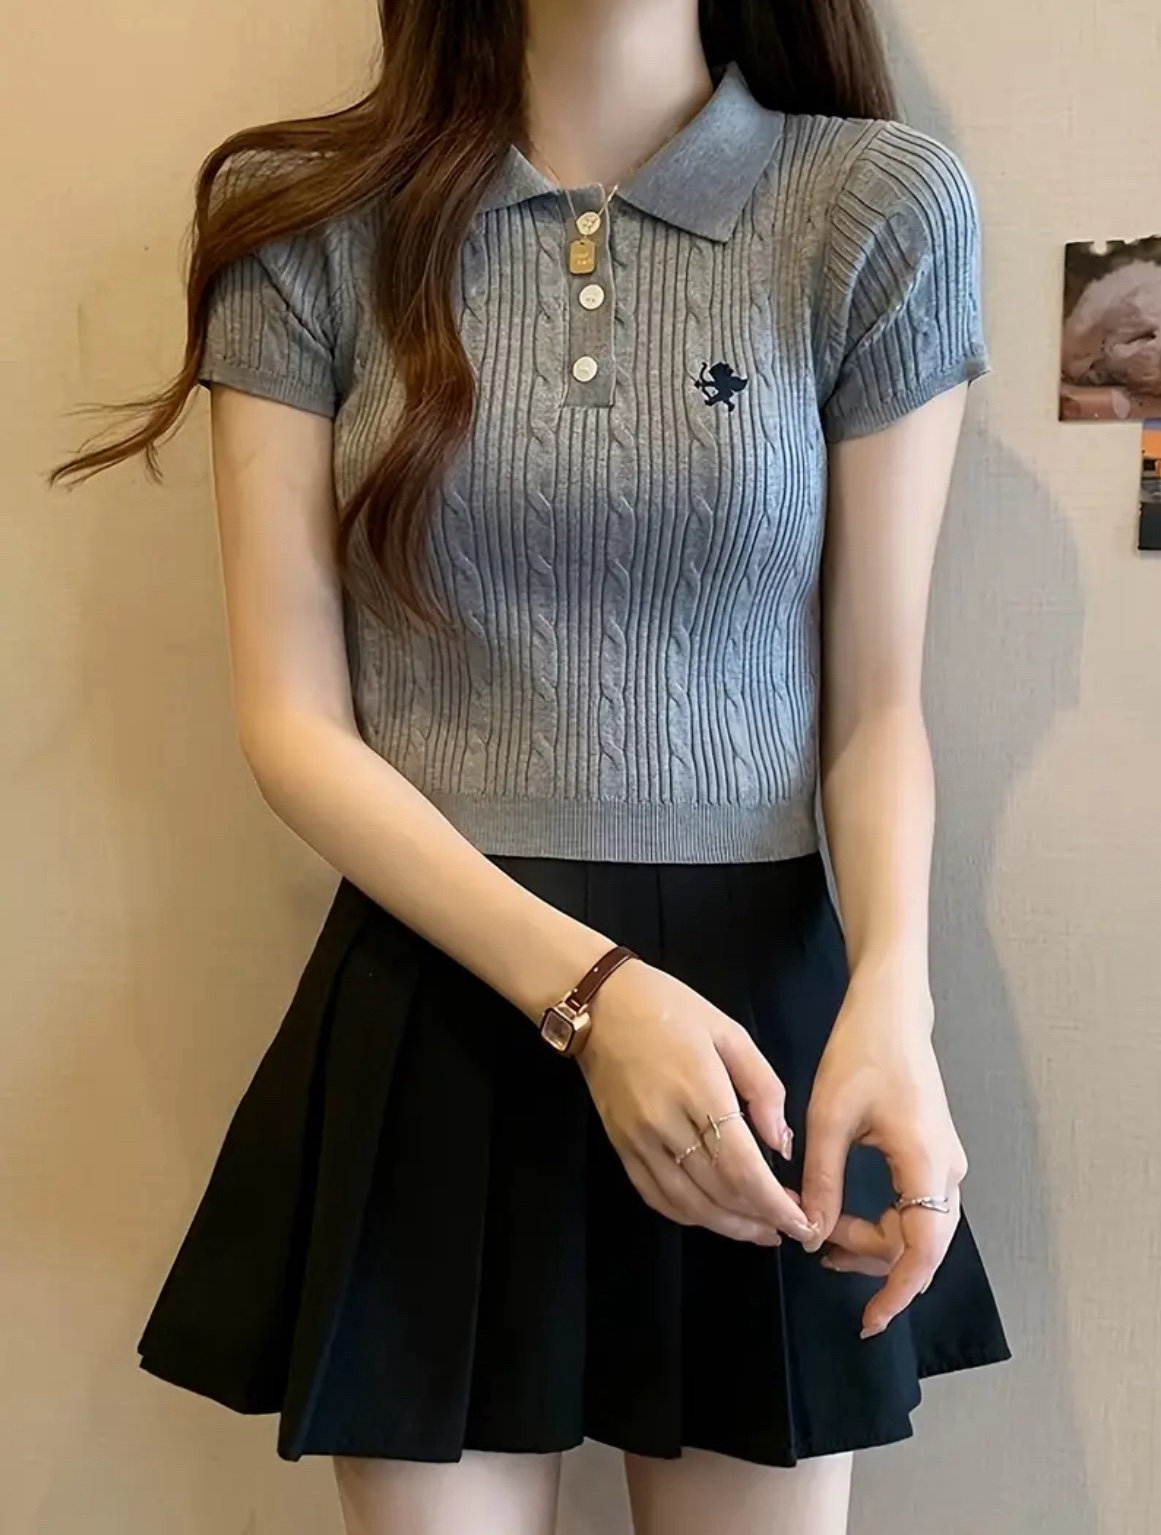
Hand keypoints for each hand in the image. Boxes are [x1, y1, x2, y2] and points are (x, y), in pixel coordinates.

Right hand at [579, 958, 817, 1247]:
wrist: (600, 1005)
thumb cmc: (671, 1009)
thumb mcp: (730, 1032)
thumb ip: (763, 1087)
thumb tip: (782, 1145)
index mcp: (699, 1088)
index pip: (741, 1166)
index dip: (774, 1203)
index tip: (802, 1222)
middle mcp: (665, 1122)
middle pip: (717, 1192)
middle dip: (759, 1219)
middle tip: (790, 1227)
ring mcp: (638, 1139)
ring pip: (687, 1204)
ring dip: (728, 1226)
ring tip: (759, 1230)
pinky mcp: (620, 1146)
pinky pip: (656, 1196)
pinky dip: (689, 1216)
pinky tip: (715, 1217)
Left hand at [801, 963, 966, 1337]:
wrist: (891, 1012)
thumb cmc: (861, 1053)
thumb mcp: (828, 1118)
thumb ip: (821, 1181)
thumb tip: (809, 1234)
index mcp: (926, 1162)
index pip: (922, 1250)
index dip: (897, 1292)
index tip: (870, 1320)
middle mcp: (946, 1170)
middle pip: (921, 1245)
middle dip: (873, 1263)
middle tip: (819, 1253)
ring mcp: (944, 1163)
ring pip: (919, 1230)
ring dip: (874, 1243)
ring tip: (822, 1236)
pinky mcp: (932, 1156)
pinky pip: (916, 1209)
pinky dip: (882, 1223)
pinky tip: (842, 1218)